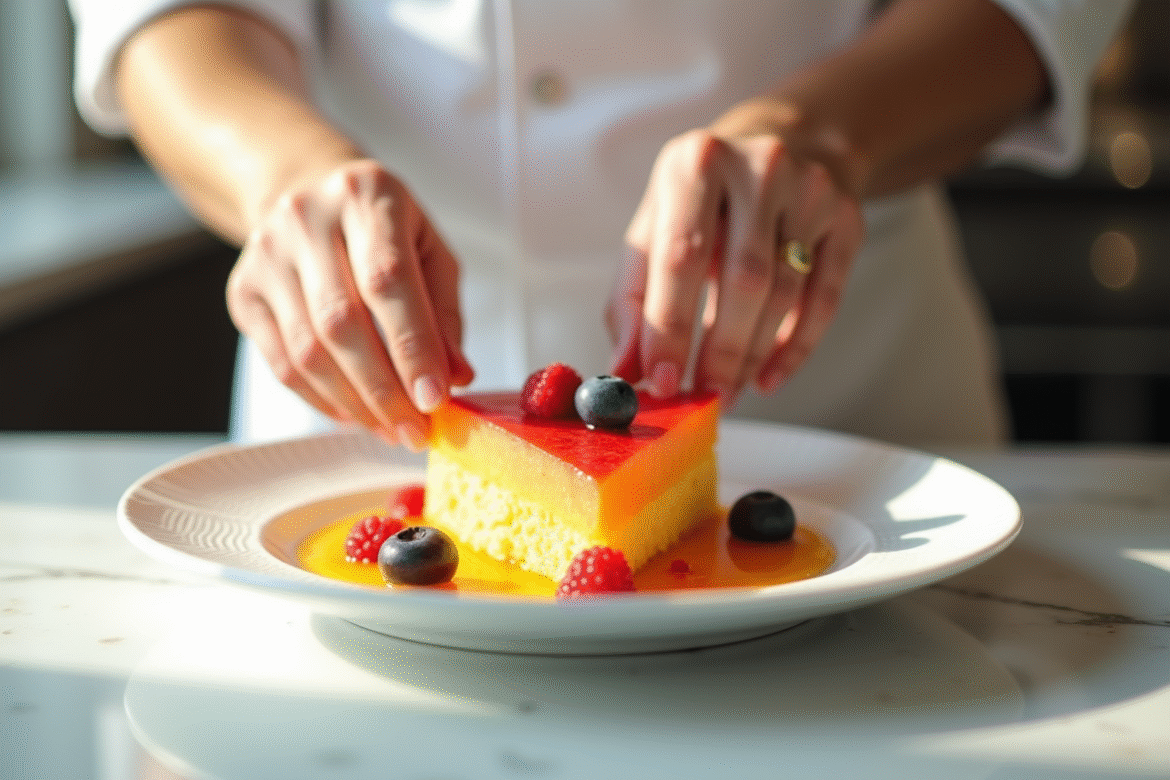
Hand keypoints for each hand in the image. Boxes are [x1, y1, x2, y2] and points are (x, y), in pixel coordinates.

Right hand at [226, 158, 473, 448]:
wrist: (310, 195)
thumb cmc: (384, 231)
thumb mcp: (430, 254)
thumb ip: (445, 315)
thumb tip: (455, 377)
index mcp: (368, 195)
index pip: (386, 280)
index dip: (411, 346)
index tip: (434, 398)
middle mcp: (308, 218)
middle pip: (341, 322)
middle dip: (384, 390)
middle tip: (415, 430)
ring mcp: (267, 254)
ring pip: (308, 351)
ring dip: (355, 404)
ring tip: (391, 428)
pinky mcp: (243, 291)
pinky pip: (282, 364)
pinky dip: (323, 400)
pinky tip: (355, 414)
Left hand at [607, 124, 863, 405]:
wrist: (784, 143)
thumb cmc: (704, 200)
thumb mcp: (656, 230)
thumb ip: (633, 299)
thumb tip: (625, 371)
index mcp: (694, 164)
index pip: (681, 257)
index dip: (670, 326)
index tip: (663, 380)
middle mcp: (758, 167)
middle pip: (743, 279)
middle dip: (720, 351)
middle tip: (703, 396)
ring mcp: (810, 190)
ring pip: (785, 293)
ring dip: (752, 355)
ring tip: (727, 390)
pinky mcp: (847, 219)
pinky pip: (826, 300)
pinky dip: (795, 348)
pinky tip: (768, 377)